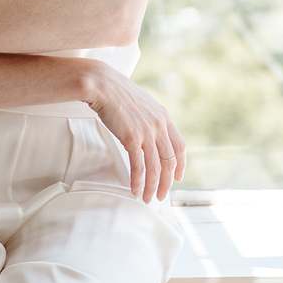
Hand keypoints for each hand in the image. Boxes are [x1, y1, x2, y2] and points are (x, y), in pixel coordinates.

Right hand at [85, 61, 185, 203]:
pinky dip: (138, 181)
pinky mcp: (132, 138)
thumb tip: (148, 130)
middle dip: (167, 183)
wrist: (102, 84)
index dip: (180, 165)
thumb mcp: (141, 102)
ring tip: (147, 198)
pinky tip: (135, 190)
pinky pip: (139, 167)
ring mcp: (146, 132)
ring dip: (152, 187)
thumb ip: (149, 117)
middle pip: (169, 161)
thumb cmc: (116, 91)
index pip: (180, 146)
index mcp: (163, 116)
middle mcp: (159, 125)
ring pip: (155, 168)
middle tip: (161, 196)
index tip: (177, 177)